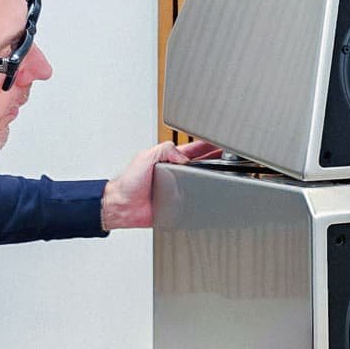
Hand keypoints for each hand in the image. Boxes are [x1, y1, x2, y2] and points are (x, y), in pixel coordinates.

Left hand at [100, 139, 218, 229]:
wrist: (123, 206)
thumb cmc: (129, 182)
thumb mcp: (147, 156)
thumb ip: (165, 150)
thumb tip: (184, 157)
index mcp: (168, 159)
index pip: (191, 149)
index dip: (205, 146)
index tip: (217, 142)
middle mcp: (174, 173)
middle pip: (199, 165)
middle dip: (212, 160)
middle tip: (226, 157)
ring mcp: (177, 188)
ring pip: (198, 182)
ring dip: (208, 179)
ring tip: (222, 173)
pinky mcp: (177, 203)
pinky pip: (193, 199)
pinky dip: (201, 197)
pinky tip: (209, 194)